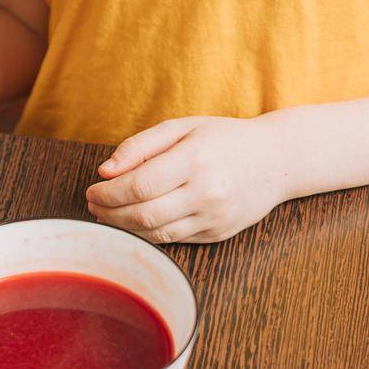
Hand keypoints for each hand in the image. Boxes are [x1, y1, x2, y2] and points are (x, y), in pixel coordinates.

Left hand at [85, 115, 297, 243]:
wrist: (277, 160)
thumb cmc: (224, 138)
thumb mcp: (182, 127)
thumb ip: (140, 146)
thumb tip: (105, 171)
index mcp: (196, 159)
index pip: (139, 185)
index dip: (108, 193)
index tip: (91, 190)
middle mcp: (207, 192)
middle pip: (143, 214)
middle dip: (109, 213)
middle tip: (93, 205)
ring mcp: (214, 216)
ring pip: (156, 233)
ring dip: (123, 227)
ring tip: (107, 215)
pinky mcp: (218, 233)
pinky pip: (173, 240)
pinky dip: (146, 234)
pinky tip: (132, 223)